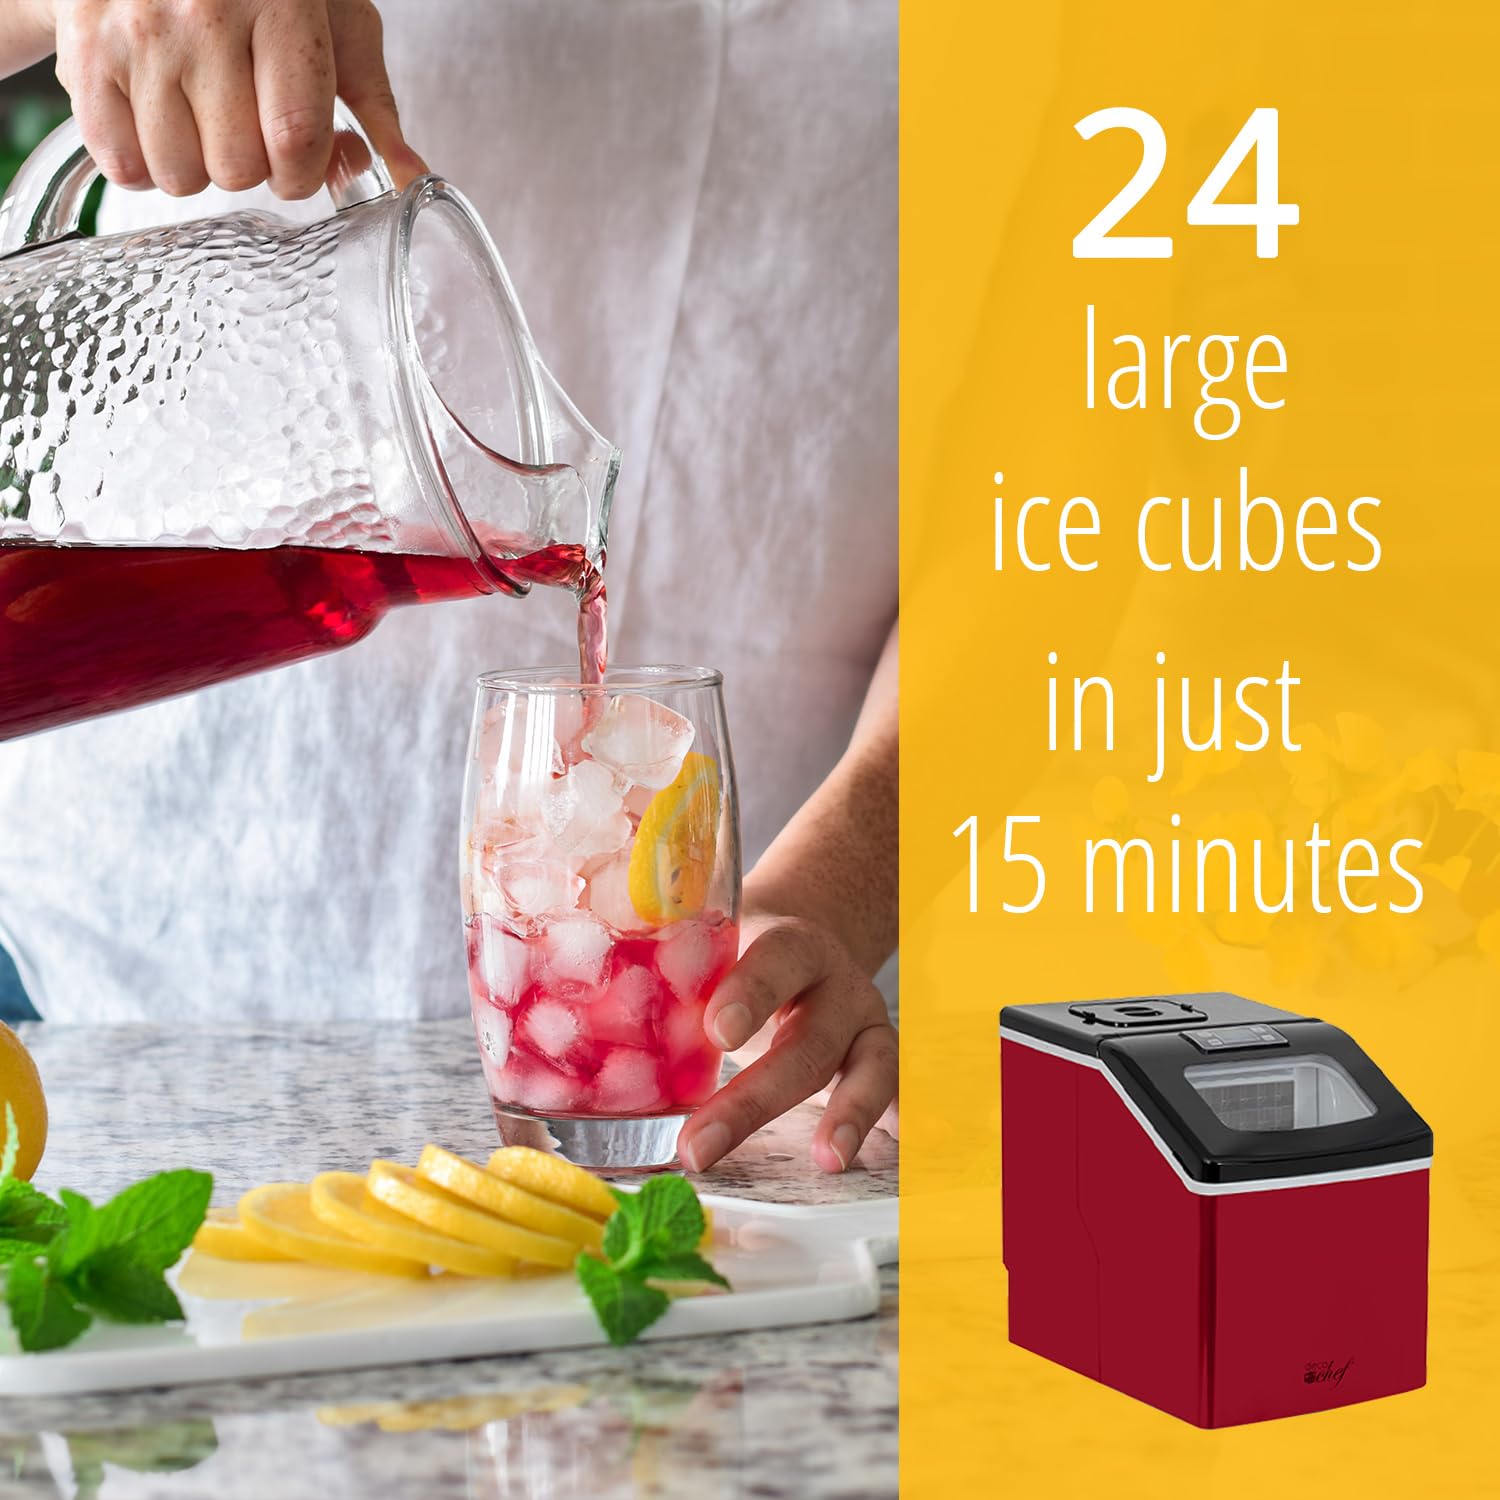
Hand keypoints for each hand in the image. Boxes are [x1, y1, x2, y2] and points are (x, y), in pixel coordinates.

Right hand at [48, 0, 425, 197]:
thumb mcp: (336, 24)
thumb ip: (376, 108)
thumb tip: (414, 181)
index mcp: (280, 2)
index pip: (295, 138)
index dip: (303, 171)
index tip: (299, 158)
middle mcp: (202, 13)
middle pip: (238, 167)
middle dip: (252, 166)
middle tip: (243, 122)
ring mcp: (137, 32)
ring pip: (180, 174)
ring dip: (197, 166)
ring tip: (198, 115)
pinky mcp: (86, 51)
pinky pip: (120, 163)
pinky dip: (142, 163)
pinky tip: (158, 120)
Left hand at [676, 898, 898, 1174]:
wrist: (803, 937)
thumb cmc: (740, 949)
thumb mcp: (711, 941)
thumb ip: (668, 971)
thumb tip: (574, 1021)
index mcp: (790, 943)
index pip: (776, 961)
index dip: (751, 993)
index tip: (717, 1031)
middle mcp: (835, 982)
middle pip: (807, 1041)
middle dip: (754, 1100)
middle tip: (698, 1145)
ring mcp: (863, 1021)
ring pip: (869, 1066)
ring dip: (849, 1114)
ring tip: (828, 1159)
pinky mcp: (878, 1054)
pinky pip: (894, 1086)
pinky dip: (894, 1116)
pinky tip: (887, 1150)